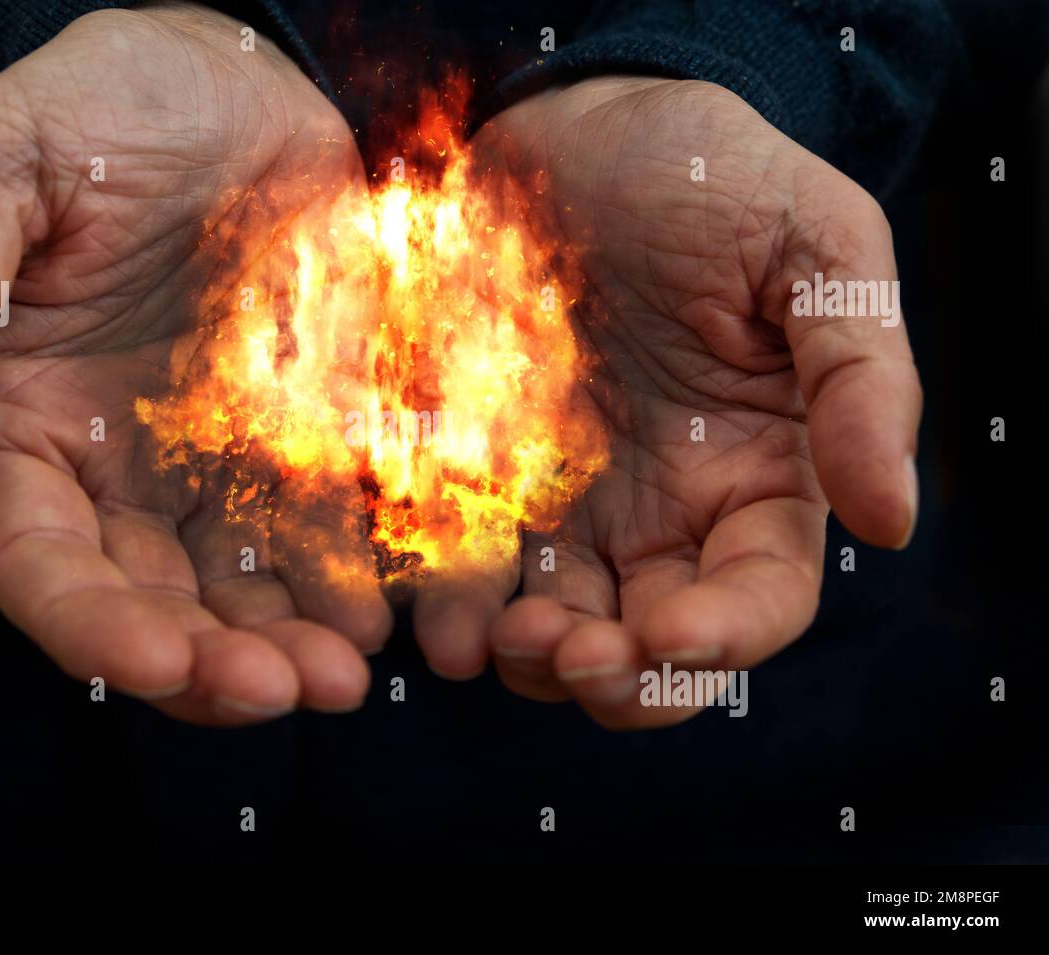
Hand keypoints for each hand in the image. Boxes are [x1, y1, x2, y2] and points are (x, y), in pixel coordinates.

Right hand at [0, 4, 390, 723]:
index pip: (39, 559)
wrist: (241, 74)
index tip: (152, 664)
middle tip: (282, 693)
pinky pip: (332, 528)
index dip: (89, 625)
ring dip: (291, 646)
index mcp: (25, 421)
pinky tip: (391, 612)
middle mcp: (121, 465)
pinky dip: (357, 580)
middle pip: (153, 600)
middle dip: (209, 665)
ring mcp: (221, 459)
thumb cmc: (104, 103)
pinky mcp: (309, 434)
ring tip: (345, 677)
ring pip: (245, 589)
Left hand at [459, 77, 920, 725]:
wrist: (574, 128)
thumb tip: (891, 518)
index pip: (759, 593)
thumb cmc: (708, 177)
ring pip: (555, 627)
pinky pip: (462, 565)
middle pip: (652, 644)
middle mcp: (661, 509)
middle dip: (618, 677)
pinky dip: (451, 607)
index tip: (674, 636)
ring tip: (502, 637)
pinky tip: (439, 616)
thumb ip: (859, 378)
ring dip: (532, 658)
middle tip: (574, 653)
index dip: (726, 635)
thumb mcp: (814, 247)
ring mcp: (564, 500)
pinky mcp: (474, 474)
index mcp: (756, 472)